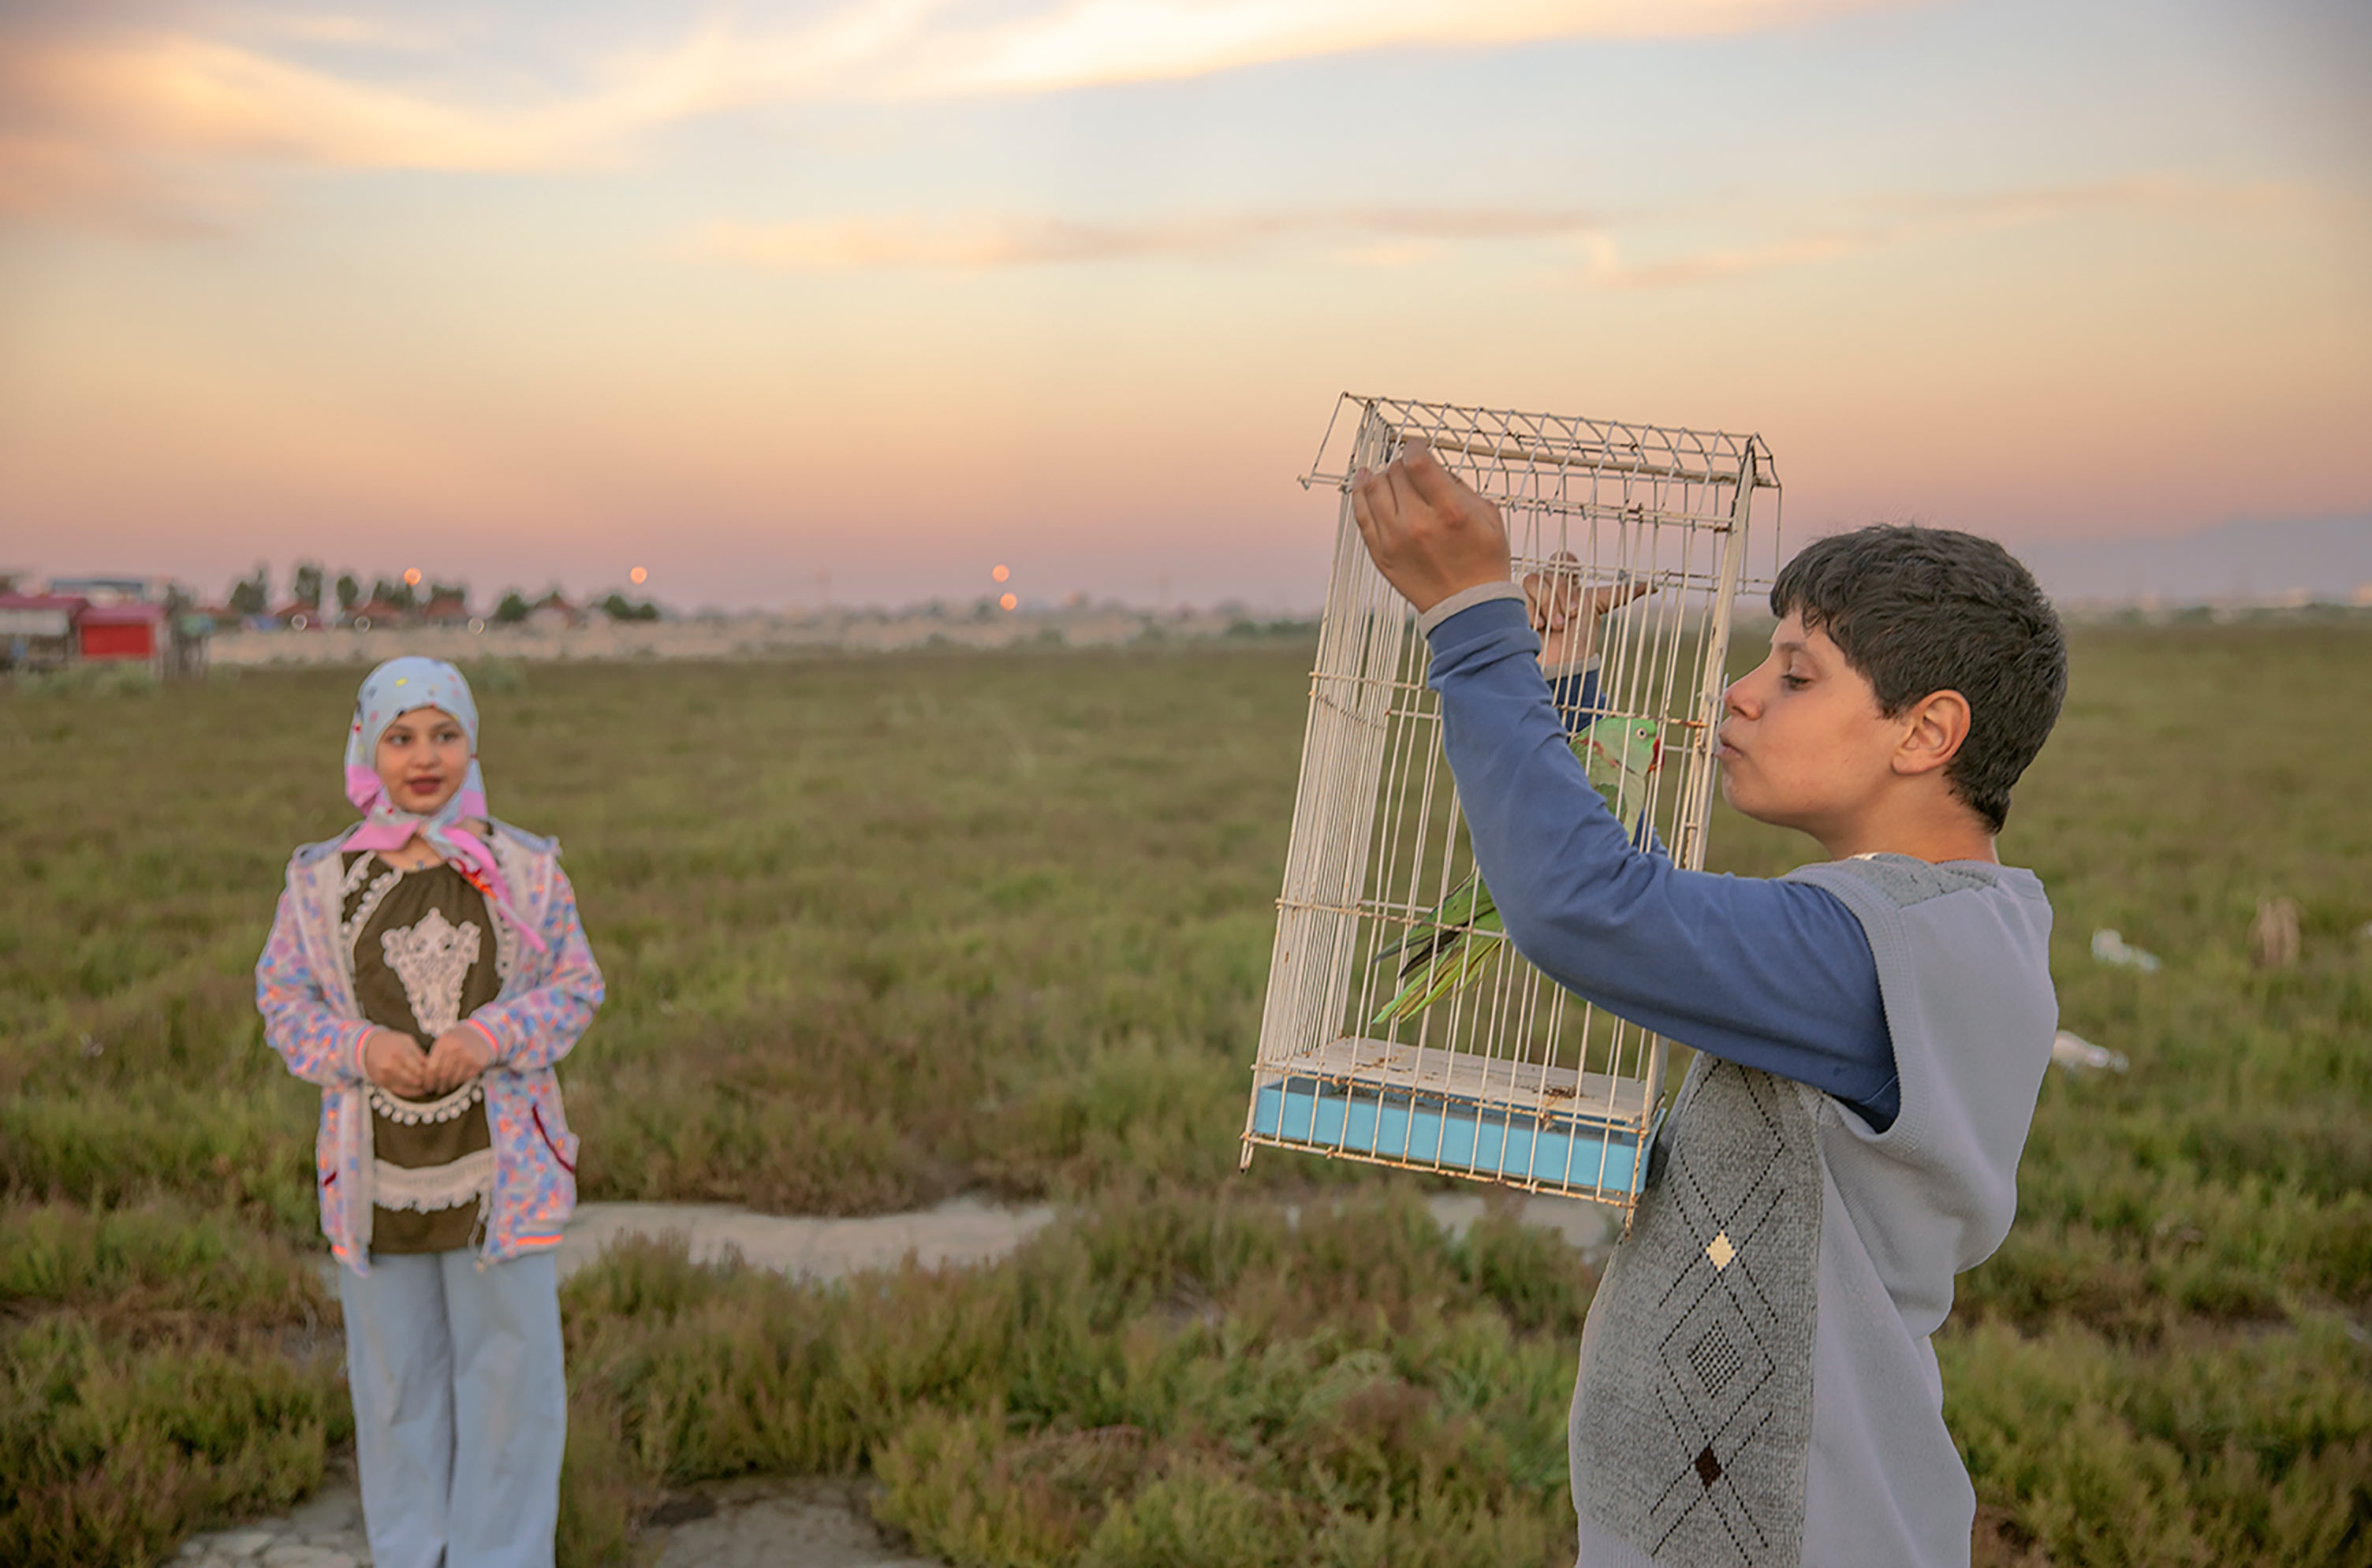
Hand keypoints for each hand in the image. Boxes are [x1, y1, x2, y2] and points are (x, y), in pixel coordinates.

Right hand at [363, 1028, 432, 1095]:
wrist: (367, 1046)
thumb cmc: (392, 1041)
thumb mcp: (407, 1040)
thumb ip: (419, 1053)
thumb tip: (432, 1066)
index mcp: (399, 1053)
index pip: (420, 1069)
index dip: (431, 1073)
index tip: (437, 1073)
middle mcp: (390, 1066)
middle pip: (415, 1080)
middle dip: (426, 1081)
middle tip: (435, 1081)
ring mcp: (384, 1076)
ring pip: (408, 1087)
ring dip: (420, 1087)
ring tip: (429, 1085)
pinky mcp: (381, 1083)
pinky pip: (400, 1091)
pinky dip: (411, 1092)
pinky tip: (419, 1090)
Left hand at [423, 1027, 494, 1093]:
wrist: (481, 1034)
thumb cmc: (456, 1040)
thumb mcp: (444, 1042)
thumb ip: (434, 1056)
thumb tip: (423, 1077)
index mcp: (444, 1043)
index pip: (432, 1067)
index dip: (428, 1080)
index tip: (426, 1086)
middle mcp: (456, 1049)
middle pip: (442, 1075)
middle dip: (437, 1085)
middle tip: (435, 1090)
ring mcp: (468, 1056)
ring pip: (453, 1079)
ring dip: (448, 1086)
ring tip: (444, 1088)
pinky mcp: (478, 1063)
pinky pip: (465, 1078)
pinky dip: (459, 1082)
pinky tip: (456, 1082)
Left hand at [1349, 441, 1510, 612]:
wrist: (1469, 609)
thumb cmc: (1484, 562)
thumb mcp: (1488, 517)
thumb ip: (1460, 486)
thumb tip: (1434, 466)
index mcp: (1450, 511)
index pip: (1418, 463)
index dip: (1414, 446)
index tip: (1416, 445)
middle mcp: (1418, 524)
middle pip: (1396, 473)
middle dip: (1402, 464)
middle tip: (1410, 469)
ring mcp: (1395, 540)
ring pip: (1374, 488)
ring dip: (1381, 474)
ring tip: (1387, 472)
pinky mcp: (1380, 554)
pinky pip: (1361, 514)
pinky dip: (1359, 492)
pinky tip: (1363, 480)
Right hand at [1524, 553, 1651, 668]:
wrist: (1560, 663)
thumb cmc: (1580, 638)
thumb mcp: (1600, 609)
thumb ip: (1621, 594)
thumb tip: (1653, 586)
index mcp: (1568, 583)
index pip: (1564, 559)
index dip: (1568, 563)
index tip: (1575, 573)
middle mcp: (1547, 586)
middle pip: (1551, 571)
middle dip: (1561, 593)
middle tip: (1570, 615)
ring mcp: (1530, 596)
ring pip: (1533, 581)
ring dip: (1547, 603)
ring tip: (1555, 625)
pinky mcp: (1515, 608)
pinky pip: (1519, 597)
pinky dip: (1530, 610)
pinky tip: (1537, 626)